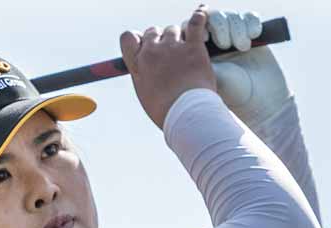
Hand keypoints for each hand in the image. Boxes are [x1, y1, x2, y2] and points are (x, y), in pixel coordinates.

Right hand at [120, 5, 218, 129]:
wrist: (186, 113)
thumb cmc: (166, 110)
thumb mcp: (145, 95)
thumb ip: (144, 77)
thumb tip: (147, 73)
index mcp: (137, 65)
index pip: (128, 37)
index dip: (139, 39)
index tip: (146, 46)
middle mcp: (152, 52)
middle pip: (154, 31)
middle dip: (162, 38)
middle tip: (172, 51)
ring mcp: (172, 48)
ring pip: (174, 29)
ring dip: (180, 35)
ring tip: (188, 49)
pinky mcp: (193, 47)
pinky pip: (196, 22)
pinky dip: (199, 16)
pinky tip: (202, 12)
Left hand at [181, 8, 291, 125]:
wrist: (258, 102)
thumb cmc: (228, 94)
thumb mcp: (206, 76)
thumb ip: (193, 58)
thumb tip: (184, 39)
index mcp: (196, 53)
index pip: (190, 27)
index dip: (196, 25)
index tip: (205, 37)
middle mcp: (214, 43)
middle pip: (212, 17)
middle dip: (219, 26)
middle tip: (224, 45)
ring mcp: (233, 38)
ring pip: (230, 16)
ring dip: (235, 28)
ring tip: (240, 47)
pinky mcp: (252, 36)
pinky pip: (249, 17)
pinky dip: (250, 23)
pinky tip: (252, 36)